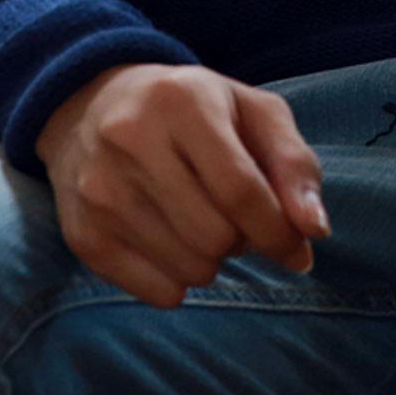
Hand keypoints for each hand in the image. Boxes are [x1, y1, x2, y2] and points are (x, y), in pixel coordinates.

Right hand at [34, 63, 329, 308]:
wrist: (90, 107)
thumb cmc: (192, 112)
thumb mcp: (252, 112)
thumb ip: (294, 164)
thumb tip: (314, 230)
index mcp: (181, 102)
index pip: (240, 190)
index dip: (278, 231)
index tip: (297, 247)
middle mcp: (130, 141)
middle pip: (216, 236)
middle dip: (242, 239)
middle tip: (232, 216)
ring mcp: (98, 190)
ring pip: (189, 269)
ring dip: (213, 260)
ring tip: (199, 222)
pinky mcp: (82, 234)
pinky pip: (158, 292)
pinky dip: (179, 280)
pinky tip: (170, 241)